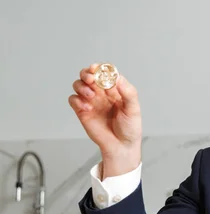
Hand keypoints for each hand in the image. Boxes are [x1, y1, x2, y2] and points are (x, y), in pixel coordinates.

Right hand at [68, 63, 141, 177]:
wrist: (121, 146)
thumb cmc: (130, 127)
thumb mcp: (133, 109)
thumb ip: (128, 92)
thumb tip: (117, 78)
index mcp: (115, 89)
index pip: (105, 72)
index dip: (100, 68)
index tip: (97, 69)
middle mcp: (102, 92)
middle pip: (88, 74)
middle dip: (87, 73)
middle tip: (91, 80)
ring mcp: (91, 101)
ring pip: (79, 84)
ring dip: (81, 86)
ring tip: (91, 96)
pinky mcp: (82, 111)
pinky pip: (73, 99)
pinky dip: (77, 100)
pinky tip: (87, 108)